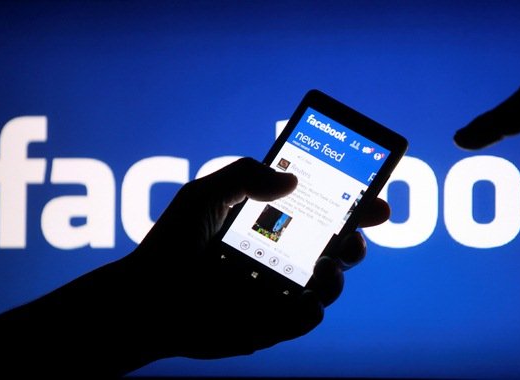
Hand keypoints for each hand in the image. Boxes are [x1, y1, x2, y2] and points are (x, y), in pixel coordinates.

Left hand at [0, 157, 389, 376]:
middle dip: (355, 238)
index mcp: (270, 224)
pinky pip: (307, 318)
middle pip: (336, 247)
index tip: (373, 196)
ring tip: (325, 265)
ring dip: (338, 273)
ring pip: (330, 283)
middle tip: (354, 232)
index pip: (320, 212)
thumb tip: (292, 180)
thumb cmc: (171, 245)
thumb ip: (245, 175)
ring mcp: (279, 290)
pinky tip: (305, 298)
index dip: (351, 204)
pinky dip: (313, 309)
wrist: (146, 300)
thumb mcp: (204, 195)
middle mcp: (282, 255)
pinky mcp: (272, 323)